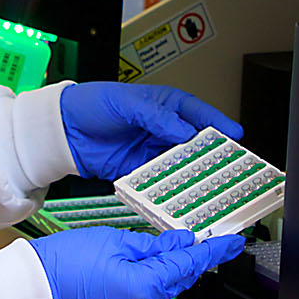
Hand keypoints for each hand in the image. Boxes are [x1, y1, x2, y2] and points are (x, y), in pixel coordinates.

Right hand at [29, 227, 244, 298]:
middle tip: (190, 239)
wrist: (32, 288)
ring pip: (157, 290)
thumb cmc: (64, 263)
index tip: (231, 243)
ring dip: (158, 270)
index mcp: (145, 287)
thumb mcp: (115, 240)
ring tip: (143, 249)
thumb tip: (180, 244)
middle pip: (175, 280)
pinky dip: (141, 283)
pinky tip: (129, 267)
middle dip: (183, 259)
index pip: (189, 266)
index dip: (213, 252)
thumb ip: (153, 245)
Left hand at [60, 82, 242, 179]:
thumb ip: (156, 117)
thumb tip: (182, 131)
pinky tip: (178, 194)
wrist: (63, 130)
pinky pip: (160, 180)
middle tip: (228, 167)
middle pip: (195, 143)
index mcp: (165, 105)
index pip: (198, 113)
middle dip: (211, 155)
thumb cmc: (91, 104)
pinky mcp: (139, 170)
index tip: (236, 135)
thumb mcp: (126, 103)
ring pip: (181, 164)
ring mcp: (152, 150)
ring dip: (192, 174)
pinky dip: (169, 187)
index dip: (218, 124)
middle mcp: (163, 128)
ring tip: (207, 185)